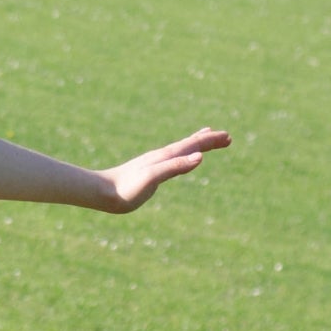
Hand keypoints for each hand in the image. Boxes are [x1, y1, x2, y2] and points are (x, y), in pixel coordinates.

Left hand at [94, 127, 230, 212]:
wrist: (102, 193)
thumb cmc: (127, 188)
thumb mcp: (153, 178)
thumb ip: (175, 167)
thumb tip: (200, 157)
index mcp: (165, 157)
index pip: (192, 145)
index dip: (210, 141)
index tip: (228, 137)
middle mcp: (161, 157)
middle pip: (188, 145)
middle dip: (207, 141)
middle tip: (226, 137)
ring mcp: (155, 164)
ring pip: (180, 150)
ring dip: (195, 144)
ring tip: (204, 139)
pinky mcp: (149, 172)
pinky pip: (171, 160)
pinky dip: (181, 156)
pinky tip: (179, 159)